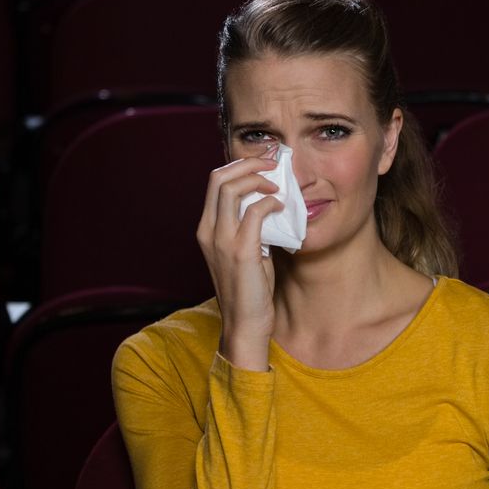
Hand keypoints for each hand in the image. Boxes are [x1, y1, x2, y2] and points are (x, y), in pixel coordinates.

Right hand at [196, 147, 283, 370]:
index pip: (214, 181)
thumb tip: (270, 204)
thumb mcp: (246, 252)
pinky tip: (282, 206)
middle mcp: (208, 231)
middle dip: (248, 163)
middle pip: (218, 177)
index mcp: (206, 229)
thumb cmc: (250, 290)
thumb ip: (250, 228)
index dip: (239, 165)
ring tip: (278, 184)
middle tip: (274, 164)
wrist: (245, 325)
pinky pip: (255, 211)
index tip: (264, 163)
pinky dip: (270, 202)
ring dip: (258, 178)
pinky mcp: (241, 251)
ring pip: (231, 188)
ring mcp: (222, 241)